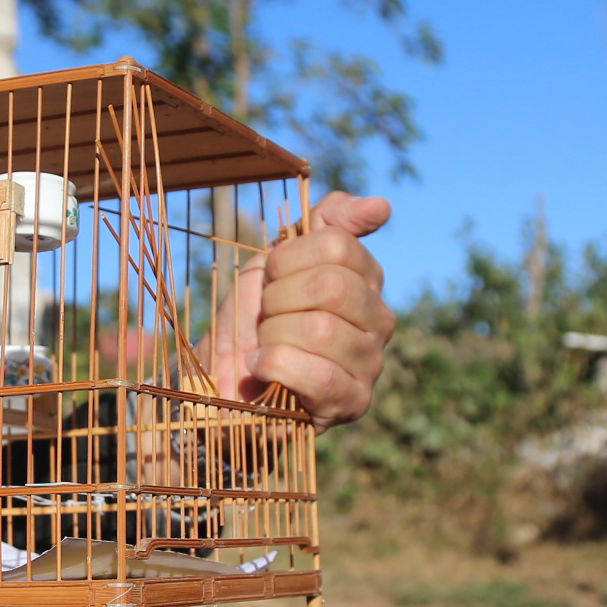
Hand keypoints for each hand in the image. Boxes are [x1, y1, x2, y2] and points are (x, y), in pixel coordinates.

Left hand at [209, 191, 394, 429]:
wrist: (224, 381)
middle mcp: (380, 319)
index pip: (337, 244)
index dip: (288, 260)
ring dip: (273, 336)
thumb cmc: (254, 320)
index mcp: (366, 279)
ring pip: (320, 329)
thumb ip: (328, 223)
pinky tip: (263, 369)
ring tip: (266, 347)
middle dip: (278, 299)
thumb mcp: (280, 261)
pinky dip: (275, 366)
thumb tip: (382, 204)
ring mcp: (372, 363)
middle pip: (331, 286)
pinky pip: (317, 373)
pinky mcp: (354, 402)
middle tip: (266, 317)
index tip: (272, 279)